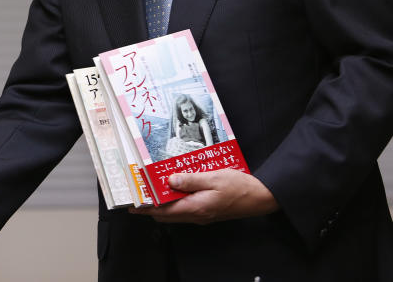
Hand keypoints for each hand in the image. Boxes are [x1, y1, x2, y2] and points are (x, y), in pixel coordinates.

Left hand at [130, 169, 278, 223]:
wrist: (261, 197)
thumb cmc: (239, 187)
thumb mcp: (213, 178)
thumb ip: (190, 180)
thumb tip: (169, 180)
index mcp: (195, 208)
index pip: (163, 212)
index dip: (145, 209)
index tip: (132, 204)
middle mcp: (196, 215)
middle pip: (166, 214)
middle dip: (151, 205)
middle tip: (140, 191)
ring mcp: (202, 214)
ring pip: (175, 211)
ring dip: (163, 202)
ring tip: (154, 187)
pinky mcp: (207, 211)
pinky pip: (186, 208)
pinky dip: (176, 199)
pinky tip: (176, 186)